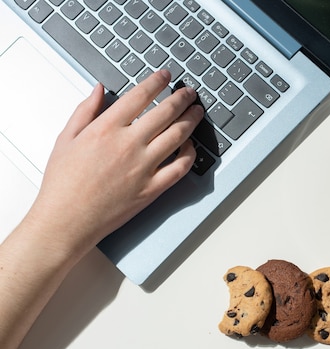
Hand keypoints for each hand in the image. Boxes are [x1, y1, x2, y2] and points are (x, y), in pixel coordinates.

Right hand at [25, 69, 203, 258]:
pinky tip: (190, 146)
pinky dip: (189, 154)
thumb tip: (99, 89)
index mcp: (106, 129)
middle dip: (181, 98)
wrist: (66, 220)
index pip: (140, 96)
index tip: (166, 76)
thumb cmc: (63, 184)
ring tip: (196, 112)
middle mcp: (129, 145)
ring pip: (178, 136)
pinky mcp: (152, 189)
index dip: (157, 82)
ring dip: (191, 120)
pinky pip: (180, 167)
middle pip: (166, 113)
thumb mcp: (66, 139)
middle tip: (189, 92)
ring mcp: (144, 168)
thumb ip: (85, 110)